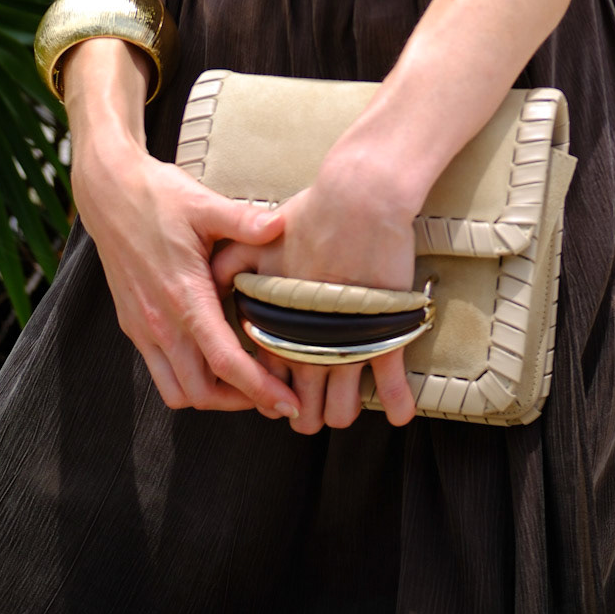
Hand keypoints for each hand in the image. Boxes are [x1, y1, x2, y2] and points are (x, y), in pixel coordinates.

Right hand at [74, 142, 299, 419]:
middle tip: (277, 396)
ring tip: (246, 383)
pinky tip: (213, 359)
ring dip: (212, 397)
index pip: (225, 362)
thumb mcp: (203, 203)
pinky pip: (161, 372)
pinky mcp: (133, 325)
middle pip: (202, 392)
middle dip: (242, 402)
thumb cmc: (157, 196)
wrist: (107, 192)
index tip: (289, 403)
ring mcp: (143, 327)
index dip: (260, 388)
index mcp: (183, 296)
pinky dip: (189, 380)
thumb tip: (282, 225)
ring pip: (177, 391)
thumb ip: (244, 220)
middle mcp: (160, 322)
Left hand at [212, 165, 417, 436]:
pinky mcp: (382, 334)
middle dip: (307, 415)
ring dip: (343, 412)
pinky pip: (390, 383)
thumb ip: (232, 264)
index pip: (268, 377)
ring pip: (342, 408)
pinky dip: (396, 403)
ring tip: (345, 408)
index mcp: (277, 324)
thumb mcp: (257, 240)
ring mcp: (345, 344)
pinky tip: (400, 414)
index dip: (273, 392)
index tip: (281, 393)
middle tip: (312, 411)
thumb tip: (214, 283)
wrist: (358, 198)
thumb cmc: (310, 214)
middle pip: (304, 406)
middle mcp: (306, 344)